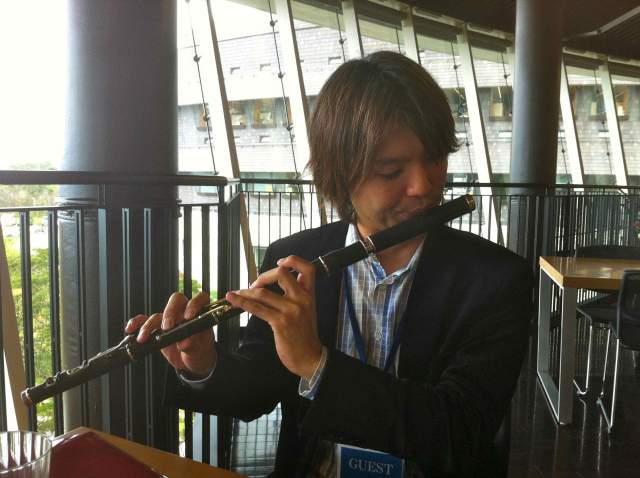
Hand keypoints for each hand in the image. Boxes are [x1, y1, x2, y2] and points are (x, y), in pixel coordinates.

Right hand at [125, 291, 216, 377]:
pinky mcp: (157, 328)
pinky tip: (130, 329)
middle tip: (167, 327)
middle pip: (175, 301)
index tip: (188, 317)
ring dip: (149, 325)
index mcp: (199, 314)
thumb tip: (183, 343)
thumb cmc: (200, 350)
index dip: (194, 304)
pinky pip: (144, 321)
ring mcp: (169, 320)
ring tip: (144, 338)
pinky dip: (137, 323)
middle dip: (169, 312)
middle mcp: (183, 313)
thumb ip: (192, 343)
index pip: (199, 299)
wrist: (192, 361)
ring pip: (158, 315)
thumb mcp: (200, 348)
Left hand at [225, 255, 322, 379]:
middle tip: (254, 285)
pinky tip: (234, 300)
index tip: (280, 262)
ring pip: (264, 292)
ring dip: (246, 292)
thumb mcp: (307, 310)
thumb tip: (276, 283)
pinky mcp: (280, 323)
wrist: (310, 357)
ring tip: (238, 294)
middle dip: (263, 276)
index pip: (308, 268)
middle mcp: (302, 300)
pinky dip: (242, 302)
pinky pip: (257, 308)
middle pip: (281, 274)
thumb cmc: (304, 335)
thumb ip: (297, 295)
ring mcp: (291, 311)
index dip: (293, 260)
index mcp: (309, 295)